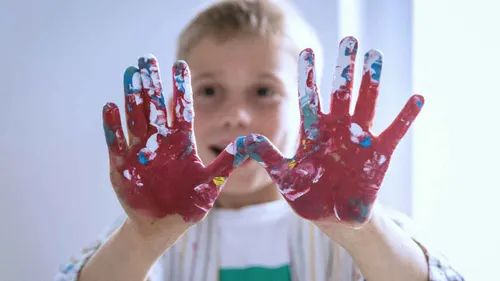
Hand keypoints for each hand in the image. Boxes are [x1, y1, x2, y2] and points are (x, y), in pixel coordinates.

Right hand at [102, 56, 246, 235]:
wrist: (162, 226)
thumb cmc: (188, 204)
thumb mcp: (211, 183)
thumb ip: (228, 162)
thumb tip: (253, 142)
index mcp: (181, 143)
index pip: (182, 110)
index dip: (181, 89)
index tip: (180, 65)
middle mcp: (160, 142)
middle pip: (156, 108)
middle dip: (152, 84)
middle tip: (147, 59)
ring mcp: (140, 152)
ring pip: (135, 118)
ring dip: (132, 97)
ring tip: (131, 74)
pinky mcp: (122, 166)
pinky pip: (116, 143)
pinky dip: (113, 126)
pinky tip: (111, 106)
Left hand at [242, 37, 423, 224]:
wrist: (331, 215)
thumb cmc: (307, 194)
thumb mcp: (284, 176)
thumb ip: (267, 156)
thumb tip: (242, 140)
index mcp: (313, 132)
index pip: (311, 98)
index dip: (309, 76)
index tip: (307, 51)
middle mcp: (336, 129)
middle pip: (341, 92)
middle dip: (344, 68)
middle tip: (349, 40)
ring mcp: (358, 139)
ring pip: (366, 103)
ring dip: (371, 81)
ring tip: (375, 55)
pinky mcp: (379, 154)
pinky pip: (394, 131)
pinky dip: (406, 117)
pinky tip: (417, 98)